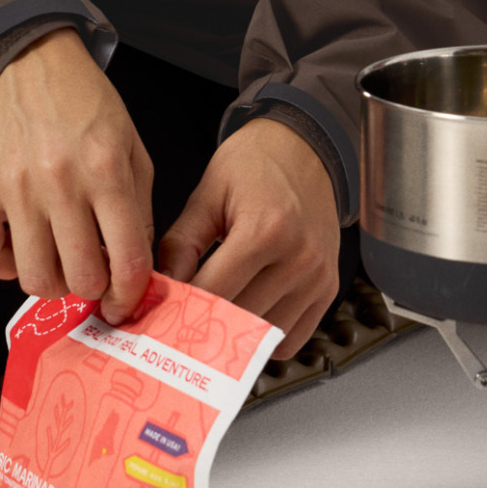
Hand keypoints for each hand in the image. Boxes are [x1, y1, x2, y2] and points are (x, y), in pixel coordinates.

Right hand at [0, 26, 154, 324]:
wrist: (33, 61)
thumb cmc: (89, 108)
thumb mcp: (133, 150)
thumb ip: (139, 211)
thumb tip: (135, 271)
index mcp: (108, 170)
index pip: (127, 260)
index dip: (130, 295)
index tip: (124, 302)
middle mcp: (61, 181)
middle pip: (80, 278)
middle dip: (93, 287)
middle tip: (92, 271)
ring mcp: (15, 185)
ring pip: (34, 278)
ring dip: (52, 280)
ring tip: (58, 258)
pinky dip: (4, 267)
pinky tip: (21, 246)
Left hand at [156, 114, 340, 359]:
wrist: (305, 148)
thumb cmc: (255, 164)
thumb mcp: (208, 193)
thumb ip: (182, 243)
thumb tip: (162, 290)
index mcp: (266, 229)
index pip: (214, 293)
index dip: (180, 310)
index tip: (158, 318)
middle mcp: (299, 258)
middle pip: (239, 320)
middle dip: (203, 327)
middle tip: (175, 327)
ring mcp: (318, 278)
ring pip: (264, 337)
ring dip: (234, 336)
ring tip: (210, 319)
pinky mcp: (328, 289)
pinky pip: (292, 338)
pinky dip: (264, 339)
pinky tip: (246, 317)